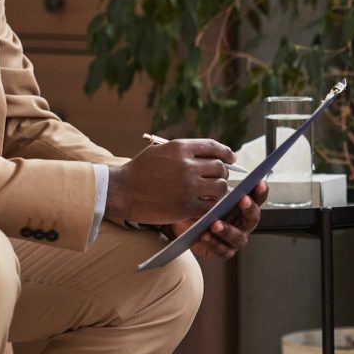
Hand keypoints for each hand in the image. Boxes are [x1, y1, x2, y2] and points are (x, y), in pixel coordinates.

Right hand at [106, 138, 233, 224]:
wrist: (122, 191)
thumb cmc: (139, 170)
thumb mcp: (160, 150)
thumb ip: (183, 150)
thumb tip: (207, 152)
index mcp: (181, 148)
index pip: (213, 147)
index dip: (226, 152)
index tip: (231, 158)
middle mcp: (187, 165)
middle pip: (220, 168)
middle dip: (221, 173)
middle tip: (218, 179)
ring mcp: (188, 186)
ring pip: (220, 187)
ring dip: (219, 190)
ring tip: (212, 193)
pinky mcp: (187, 206)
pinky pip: (211, 206)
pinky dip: (212, 206)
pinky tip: (207, 206)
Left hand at [172, 179, 268, 259]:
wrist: (186, 225)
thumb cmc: (201, 206)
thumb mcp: (208, 193)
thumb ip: (217, 186)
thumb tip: (223, 172)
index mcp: (244, 207)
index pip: (258, 198)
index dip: (261, 191)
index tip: (259, 182)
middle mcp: (244, 224)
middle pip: (253, 217)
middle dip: (249, 208)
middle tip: (243, 200)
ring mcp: (236, 239)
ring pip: (238, 237)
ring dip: (228, 230)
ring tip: (215, 224)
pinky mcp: (224, 251)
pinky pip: (222, 250)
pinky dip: (214, 243)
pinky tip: (205, 235)